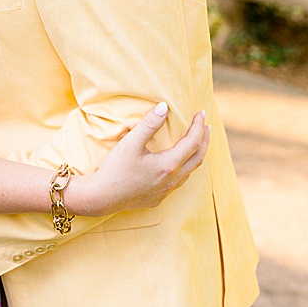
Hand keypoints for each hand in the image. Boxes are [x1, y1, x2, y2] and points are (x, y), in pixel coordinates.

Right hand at [67, 104, 208, 217]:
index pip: (192, 142)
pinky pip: (178, 182)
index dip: (198, 126)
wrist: (101, 197)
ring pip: (190, 172)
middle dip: (204, 140)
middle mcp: (172, 180)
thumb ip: (149, 124)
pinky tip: (176, 165)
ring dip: (195, 155)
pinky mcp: (158, 198)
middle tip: (206, 126)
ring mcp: (166, 191)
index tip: (201, 113)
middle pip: (198, 158)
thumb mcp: (130, 143)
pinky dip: (184, 169)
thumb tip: (164, 107)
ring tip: (195, 144)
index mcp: (168, 165)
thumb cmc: (114, 169)